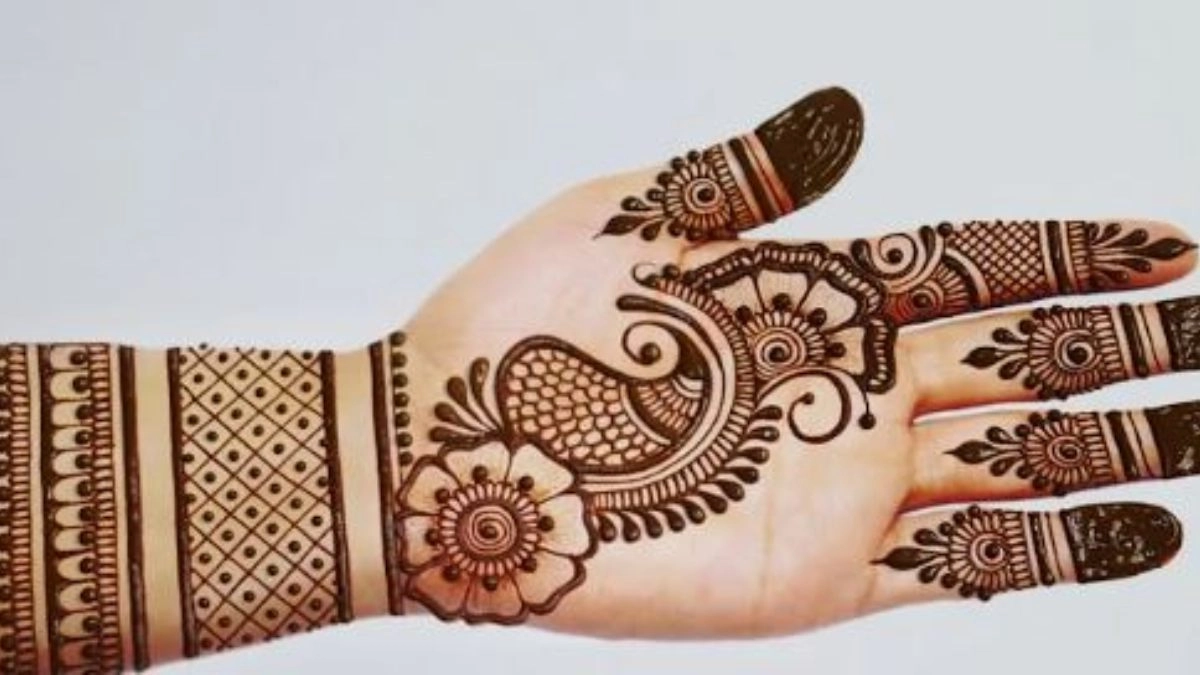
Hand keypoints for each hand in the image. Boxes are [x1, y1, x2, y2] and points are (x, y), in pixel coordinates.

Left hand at [393, 86, 1198, 635]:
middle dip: (1129, 344)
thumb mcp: (636, 217)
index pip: (976, 262)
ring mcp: (846, 483)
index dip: (1075, 252)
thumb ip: (751, 171)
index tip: (1172, 242)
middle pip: (1024, 358)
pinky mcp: (825, 575)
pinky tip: (1144, 527)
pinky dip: (1062, 547)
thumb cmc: (524, 323)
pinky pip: (969, 560)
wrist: (449, 456)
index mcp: (814, 293)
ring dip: (1123, 446)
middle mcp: (849, 386)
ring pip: (1020, 462)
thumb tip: (854, 110)